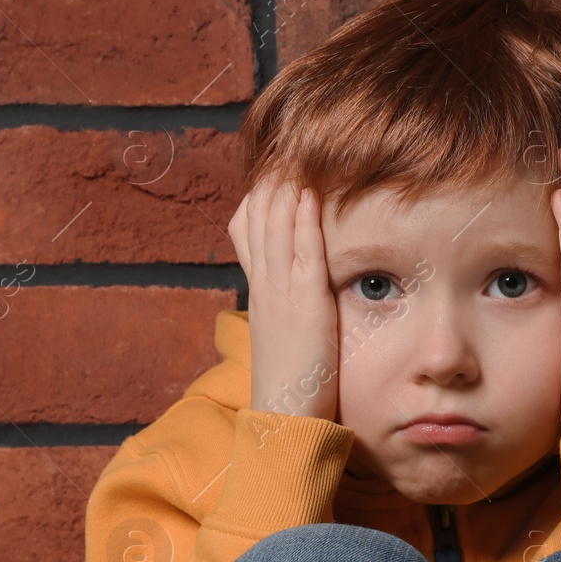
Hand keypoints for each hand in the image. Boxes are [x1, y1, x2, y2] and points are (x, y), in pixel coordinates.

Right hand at [226, 174, 339, 423]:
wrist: (283, 422)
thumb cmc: (296, 383)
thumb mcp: (289, 334)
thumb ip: (295, 307)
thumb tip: (305, 289)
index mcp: (262, 291)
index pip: (252, 228)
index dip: (262, 193)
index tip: (275, 160)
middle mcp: (265, 286)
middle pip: (259, 218)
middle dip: (272, 177)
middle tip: (283, 139)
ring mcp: (280, 294)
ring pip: (275, 229)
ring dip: (285, 187)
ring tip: (294, 149)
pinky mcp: (302, 307)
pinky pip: (300, 255)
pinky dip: (302, 221)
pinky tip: (308, 194)